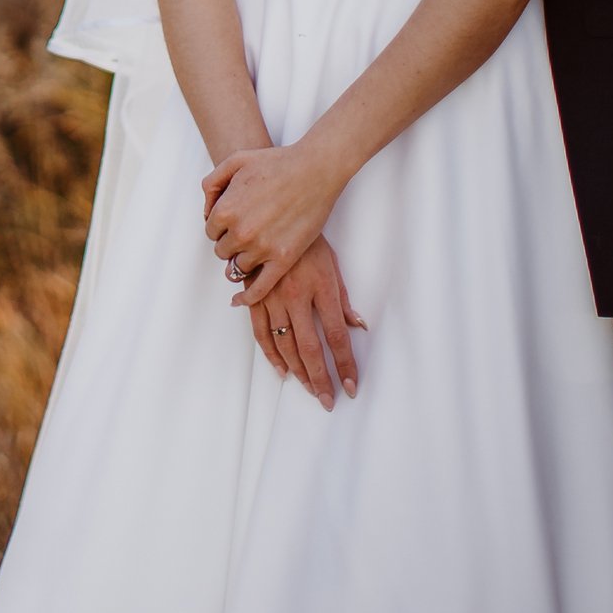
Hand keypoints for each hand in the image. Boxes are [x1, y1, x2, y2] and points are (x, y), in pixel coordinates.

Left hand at [203, 140, 346, 303]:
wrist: (315, 170)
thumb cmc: (277, 162)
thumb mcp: (235, 161)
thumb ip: (212, 184)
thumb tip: (207, 211)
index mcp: (225, 210)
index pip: (211, 232)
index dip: (222, 228)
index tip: (234, 224)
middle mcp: (240, 232)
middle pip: (223, 251)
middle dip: (231, 244)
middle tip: (248, 234)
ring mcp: (262, 248)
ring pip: (238, 268)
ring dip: (242, 261)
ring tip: (255, 251)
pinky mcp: (283, 259)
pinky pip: (259, 287)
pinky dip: (249, 296)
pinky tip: (241, 299)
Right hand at [244, 239, 366, 407]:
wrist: (271, 212)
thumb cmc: (306, 237)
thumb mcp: (331, 263)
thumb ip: (343, 299)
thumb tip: (358, 326)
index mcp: (321, 286)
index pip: (336, 335)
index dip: (345, 364)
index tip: (351, 386)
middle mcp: (296, 295)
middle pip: (310, 347)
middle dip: (321, 378)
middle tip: (328, 400)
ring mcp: (272, 296)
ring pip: (285, 344)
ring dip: (298, 371)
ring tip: (309, 389)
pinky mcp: (254, 295)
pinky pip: (261, 331)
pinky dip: (270, 353)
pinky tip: (281, 369)